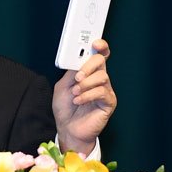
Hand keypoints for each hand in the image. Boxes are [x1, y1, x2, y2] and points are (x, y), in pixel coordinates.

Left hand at [52, 39, 116, 154]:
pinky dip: (87, 95)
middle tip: (77, 77)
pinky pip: (102, 92)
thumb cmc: (65, 107)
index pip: (99, 55)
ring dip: (85, 84)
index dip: (100, 47)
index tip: (96, 43)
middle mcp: (99, 79)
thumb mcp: (63, 85)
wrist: (68, 128)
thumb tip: (78, 59)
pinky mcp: (109, 102)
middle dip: (88, 66)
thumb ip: (71, 72)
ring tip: (75, 93)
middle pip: (101, 61)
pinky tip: (78, 100)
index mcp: (88, 72)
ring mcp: (105, 90)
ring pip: (102, 77)